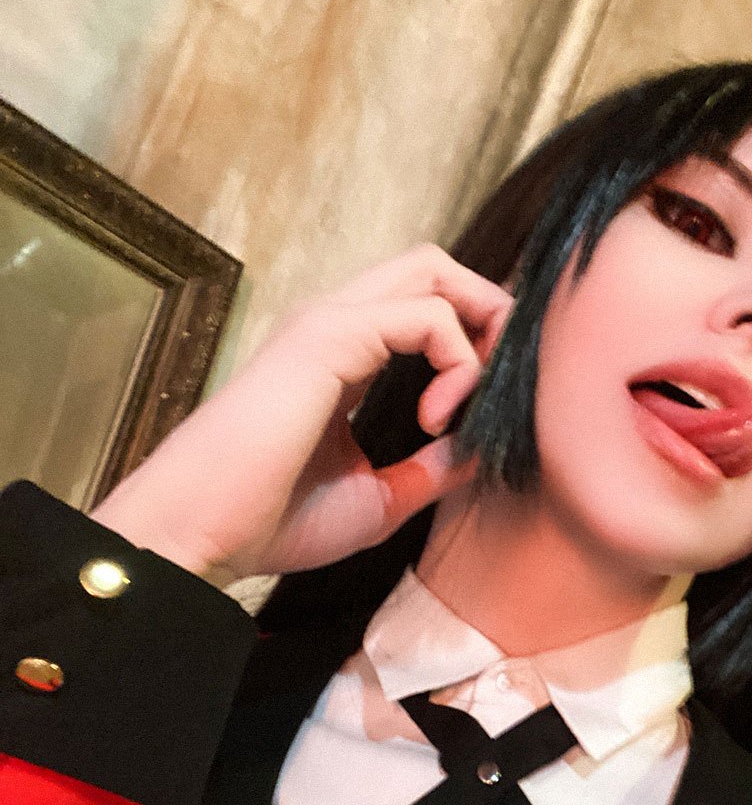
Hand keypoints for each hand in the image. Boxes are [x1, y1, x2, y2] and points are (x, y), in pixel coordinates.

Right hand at [91, 246, 512, 582]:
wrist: (202, 535)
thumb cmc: (272, 522)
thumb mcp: (380, 499)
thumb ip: (432, 469)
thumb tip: (482, 446)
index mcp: (344, 356)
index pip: (427, 307)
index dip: (476, 343)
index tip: (483, 413)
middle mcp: (336, 325)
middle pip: (437, 269)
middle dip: (492, 313)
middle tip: (497, 386)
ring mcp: (329, 322)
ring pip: (434, 270)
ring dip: (481, 328)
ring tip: (468, 404)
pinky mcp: (329, 336)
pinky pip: (426, 314)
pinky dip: (456, 361)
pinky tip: (435, 421)